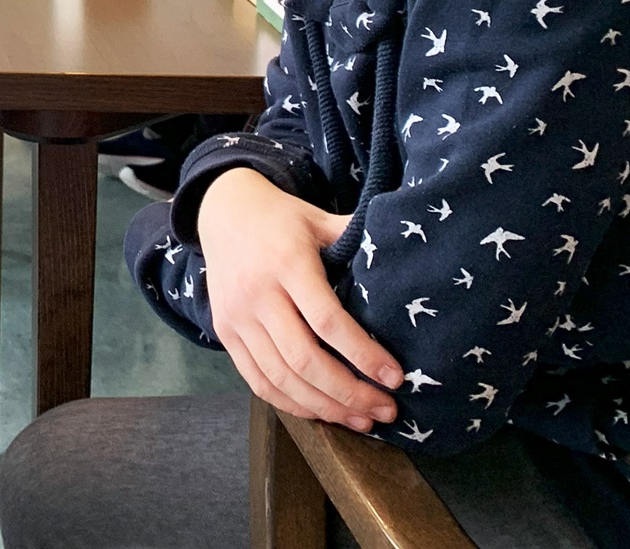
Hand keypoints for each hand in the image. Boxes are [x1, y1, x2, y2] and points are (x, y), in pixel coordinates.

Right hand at [198, 169, 402, 432]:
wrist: (221, 211)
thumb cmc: (281, 219)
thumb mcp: (319, 219)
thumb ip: (357, 238)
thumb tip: (407, 254)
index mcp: (287, 264)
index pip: (327, 321)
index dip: (363, 354)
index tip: (395, 378)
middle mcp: (257, 294)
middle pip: (304, 359)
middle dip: (348, 392)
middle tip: (386, 410)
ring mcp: (236, 317)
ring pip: (280, 378)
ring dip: (324, 406)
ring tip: (361, 418)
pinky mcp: (224, 333)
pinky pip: (257, 380)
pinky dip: (290, 403)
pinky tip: (321, 411)